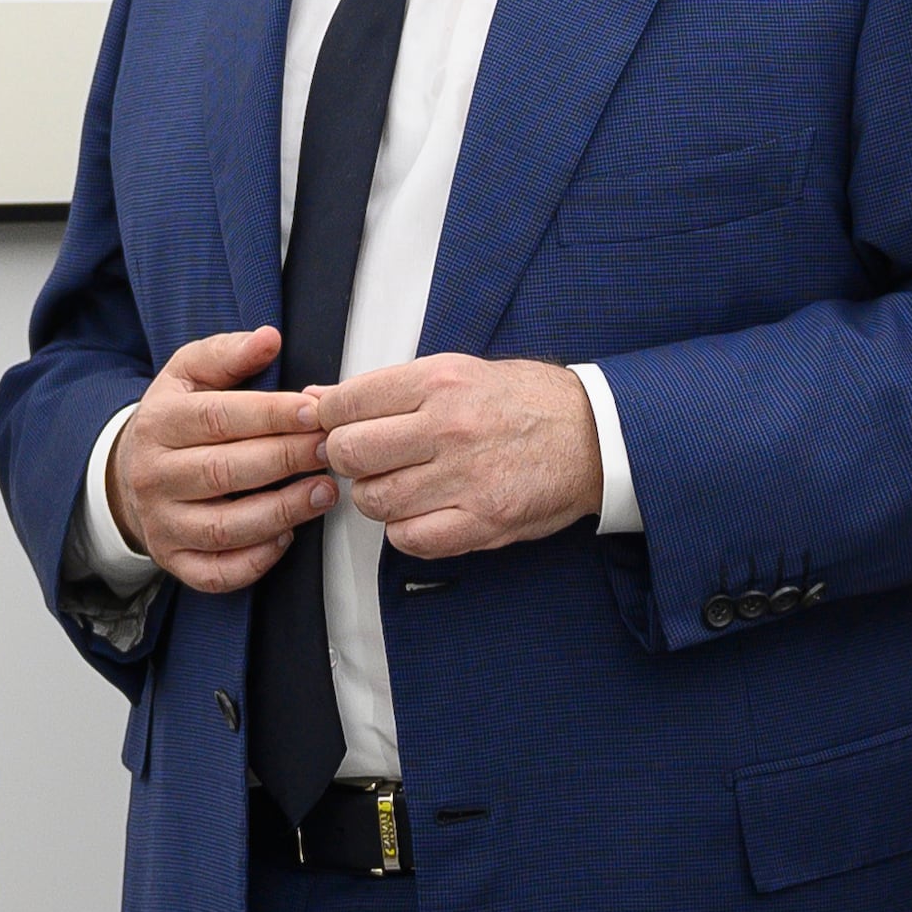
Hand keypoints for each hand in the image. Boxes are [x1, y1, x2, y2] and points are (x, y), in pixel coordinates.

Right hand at [106, 326, 333, 594]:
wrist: (132, 474)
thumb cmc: (177, 420)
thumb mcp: (189, 374)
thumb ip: (228, 354)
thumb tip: (268, 338)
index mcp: (158, 423)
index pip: (217, 419)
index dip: (270, 415)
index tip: (315, 411)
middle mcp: (154, 476)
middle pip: (224, 472)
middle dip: (286, 460)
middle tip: (332, 450)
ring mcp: (162, 523)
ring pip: (224, 527)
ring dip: (281, 512)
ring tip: (325, 492)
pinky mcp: (174, 560)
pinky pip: (215, 572)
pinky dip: (254, 562)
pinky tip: (287, 537)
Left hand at [310, 354, 602, 559]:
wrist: (594, 434)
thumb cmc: (526, 402)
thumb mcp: (457, 372)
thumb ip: (387, 389)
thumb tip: (318, 397)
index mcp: (441, 381)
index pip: (347, 402)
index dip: (327, 419)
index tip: (333, 427)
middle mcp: (450, 426)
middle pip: (350, 453)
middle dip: (347, 459)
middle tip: (367, 459)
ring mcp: (467, 477)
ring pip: (374, 500)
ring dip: (378, 496)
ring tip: (403, 484)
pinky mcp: (483, 521)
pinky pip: (408, 538)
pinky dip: (405, 530)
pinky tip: (423, 511)